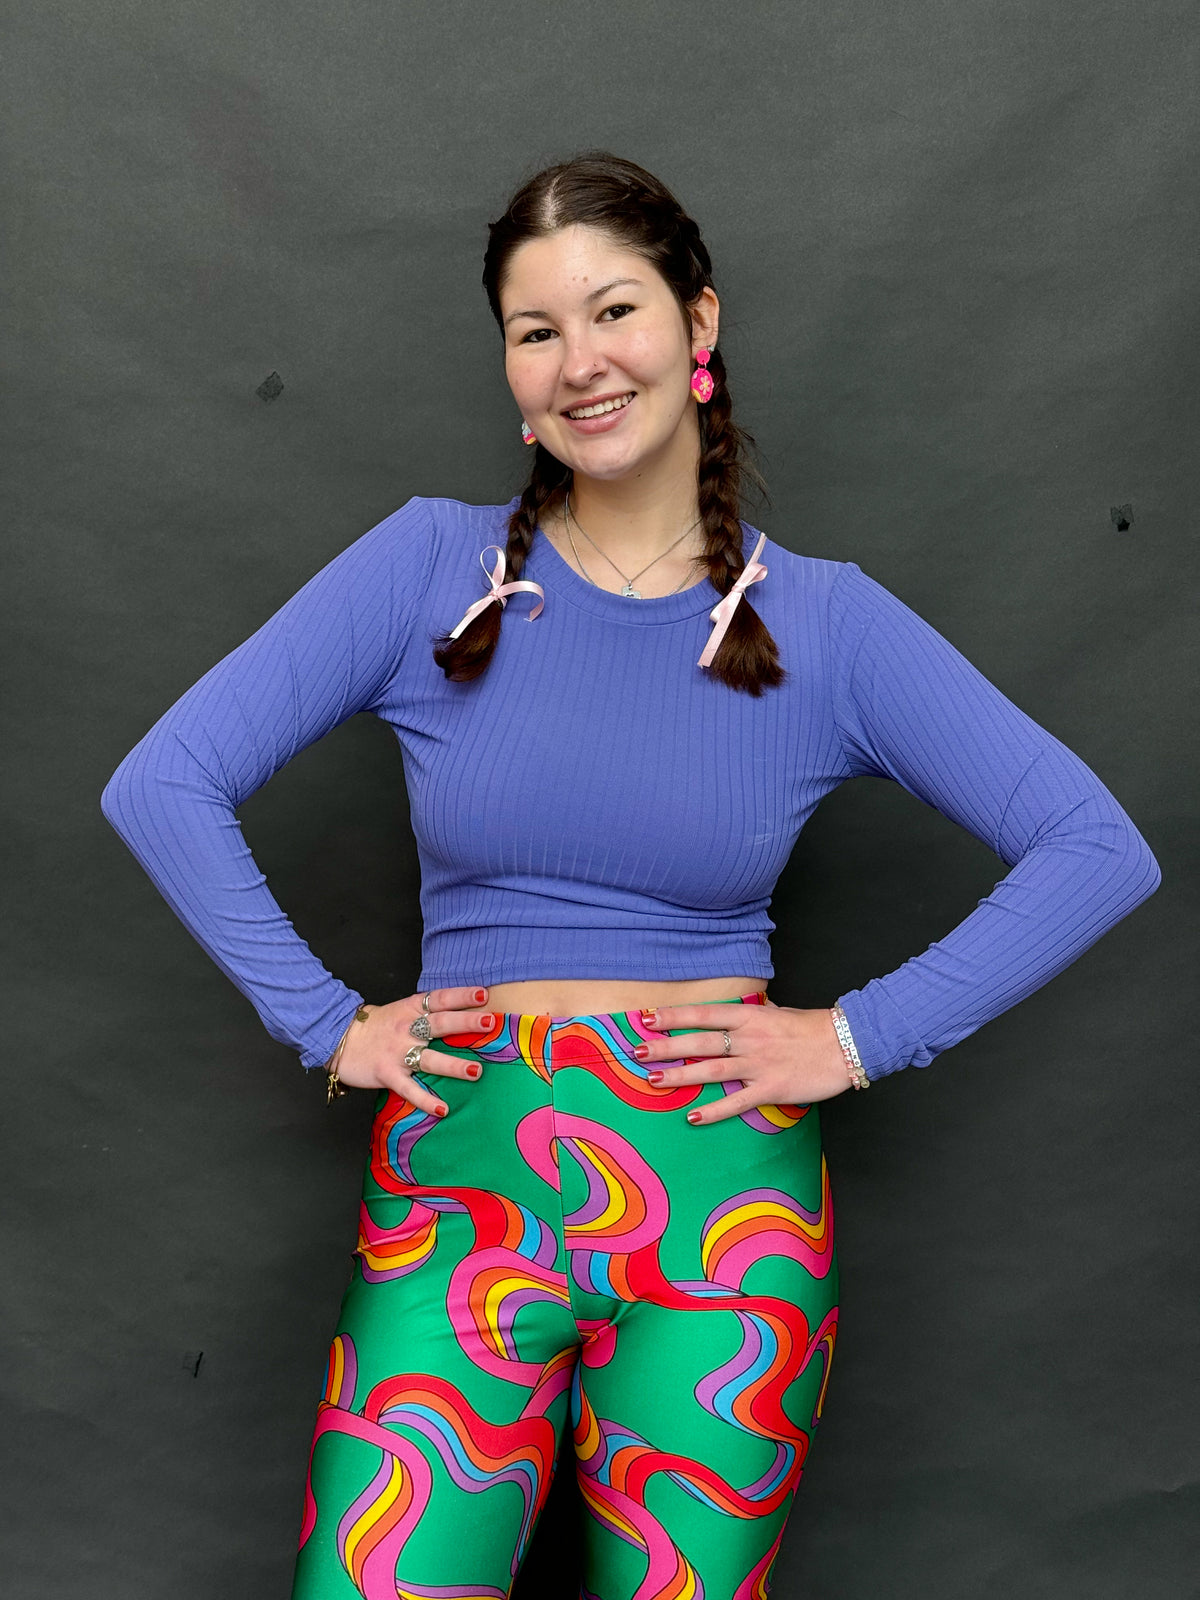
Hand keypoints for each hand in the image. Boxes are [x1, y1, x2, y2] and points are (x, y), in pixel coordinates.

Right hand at [334, 986, 493, 1116]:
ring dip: (453, 1065)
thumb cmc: (376, 1026)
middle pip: (440, 1024)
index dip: (461, 995)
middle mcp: (406, 1028)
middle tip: (490, 1022)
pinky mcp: (387, 1074)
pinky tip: (442, 1109)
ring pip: (429, 1058)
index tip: (483, 994)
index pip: (439, 998)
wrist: (339, 1039)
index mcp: (410, 1009)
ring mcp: (397, 1052)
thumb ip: (426, 1013)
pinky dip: (425, 1100)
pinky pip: (409, 1089)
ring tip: (477, 1071)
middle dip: (466, 1022)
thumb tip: (461, 1013)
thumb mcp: (401, 1010)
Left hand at [633, 998, 852, 1125]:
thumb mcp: (775, 1014)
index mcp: (750, 1016)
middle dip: (666, 1046)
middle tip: (636, 1050)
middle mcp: (749, 1038)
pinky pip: (736, 1102)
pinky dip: (713, 1111)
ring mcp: (759, 1064)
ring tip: (652, 1080)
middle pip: (700, 1041)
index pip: (703, 1013)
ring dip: (679, 1075)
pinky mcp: (771, 1088)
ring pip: (711, 1070)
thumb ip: (749, 1017)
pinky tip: (692, 1117)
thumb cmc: (810, 1029)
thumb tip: (727, 1017)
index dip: (673, 1015)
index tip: (645, 1017)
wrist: (846, 1045)